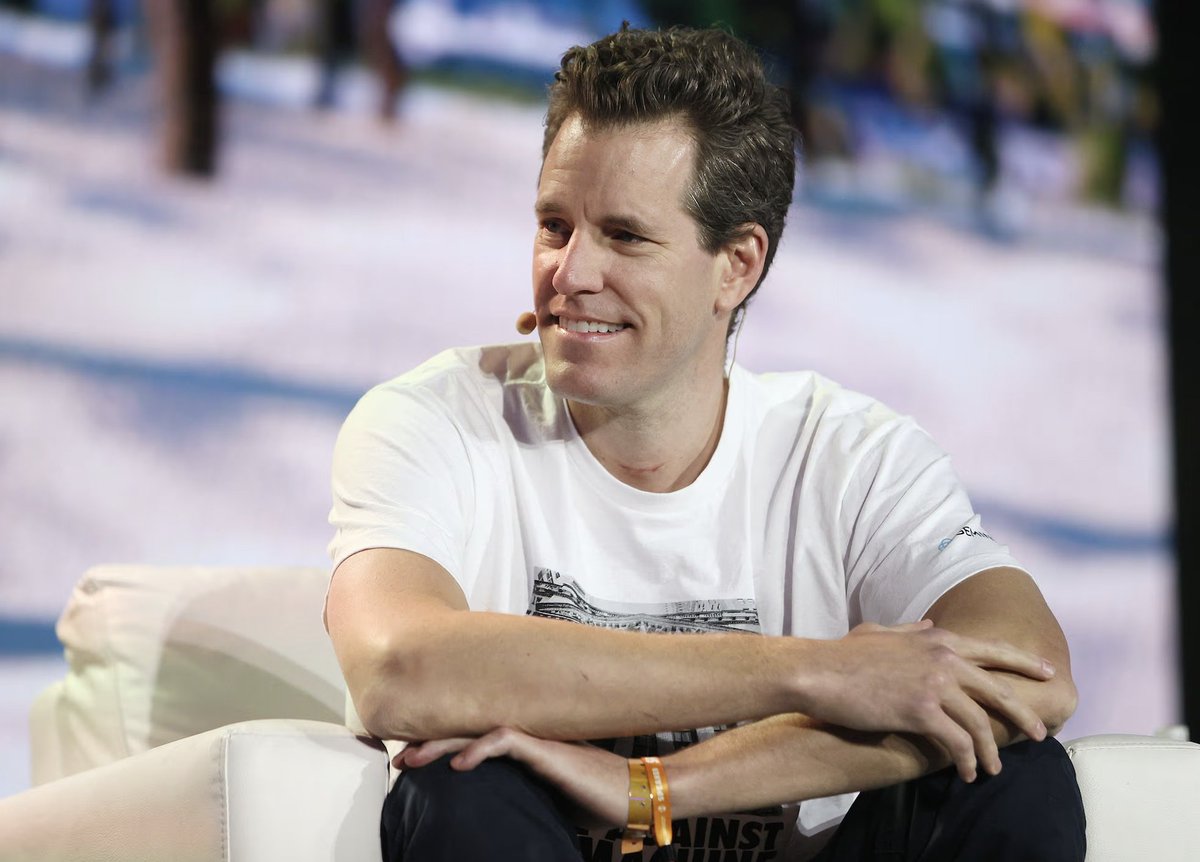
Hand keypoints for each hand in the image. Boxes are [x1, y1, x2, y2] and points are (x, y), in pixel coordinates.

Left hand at [397, 729, 628, 828]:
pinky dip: (479, 750)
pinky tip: (459, 765)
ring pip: (478, 732)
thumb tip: (501, 816)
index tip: (414, 765)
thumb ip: (524, 798)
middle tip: (401, 759)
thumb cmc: (599, 799)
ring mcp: (536, 741)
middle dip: (429, 743)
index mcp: (524, 751)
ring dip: (442, 744)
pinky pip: (506, 741)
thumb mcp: (550, 802)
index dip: (441, 749)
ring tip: (413, 758)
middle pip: (467, 732)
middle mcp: (526, 739)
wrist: (636, 794)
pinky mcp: (547, 750)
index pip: (474, 742)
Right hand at [803, 620, 1053, 781]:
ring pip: (980, 722)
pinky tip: (965, 773)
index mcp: (937, 639)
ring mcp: (934, 684)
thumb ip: (909, 629)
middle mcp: (943, 658)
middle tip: (1040, 734)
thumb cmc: (844, 654)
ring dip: (991, 751)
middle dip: (1024, 714)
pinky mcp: (921, 711)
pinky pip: (957, 741)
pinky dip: (966, 761)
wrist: (819, 671)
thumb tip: (928, 624)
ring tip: (992, 769)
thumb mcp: (880, 631)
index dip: (1025, 663)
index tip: (1049, 673)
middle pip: (999, 689)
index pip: (993, 651)